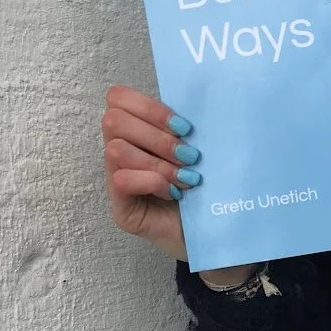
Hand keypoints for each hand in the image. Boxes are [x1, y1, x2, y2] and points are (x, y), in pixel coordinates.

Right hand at [101, 85, 197, 261]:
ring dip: (158, 162)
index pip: (118, 98)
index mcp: (137, 131)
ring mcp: (115, 181)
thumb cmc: (207, 188)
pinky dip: (152, 182)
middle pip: (113, 121)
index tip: (185, 127)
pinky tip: (174, 193)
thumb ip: (184, 126)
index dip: (149, 107)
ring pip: (116, 150)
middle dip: (157, 136)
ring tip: (188, 178)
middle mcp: (120, 152)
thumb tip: (194, 99)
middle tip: (190, 156)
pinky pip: (121, 181)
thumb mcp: (197, 149)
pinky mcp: (120, 209)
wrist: (217, 232)